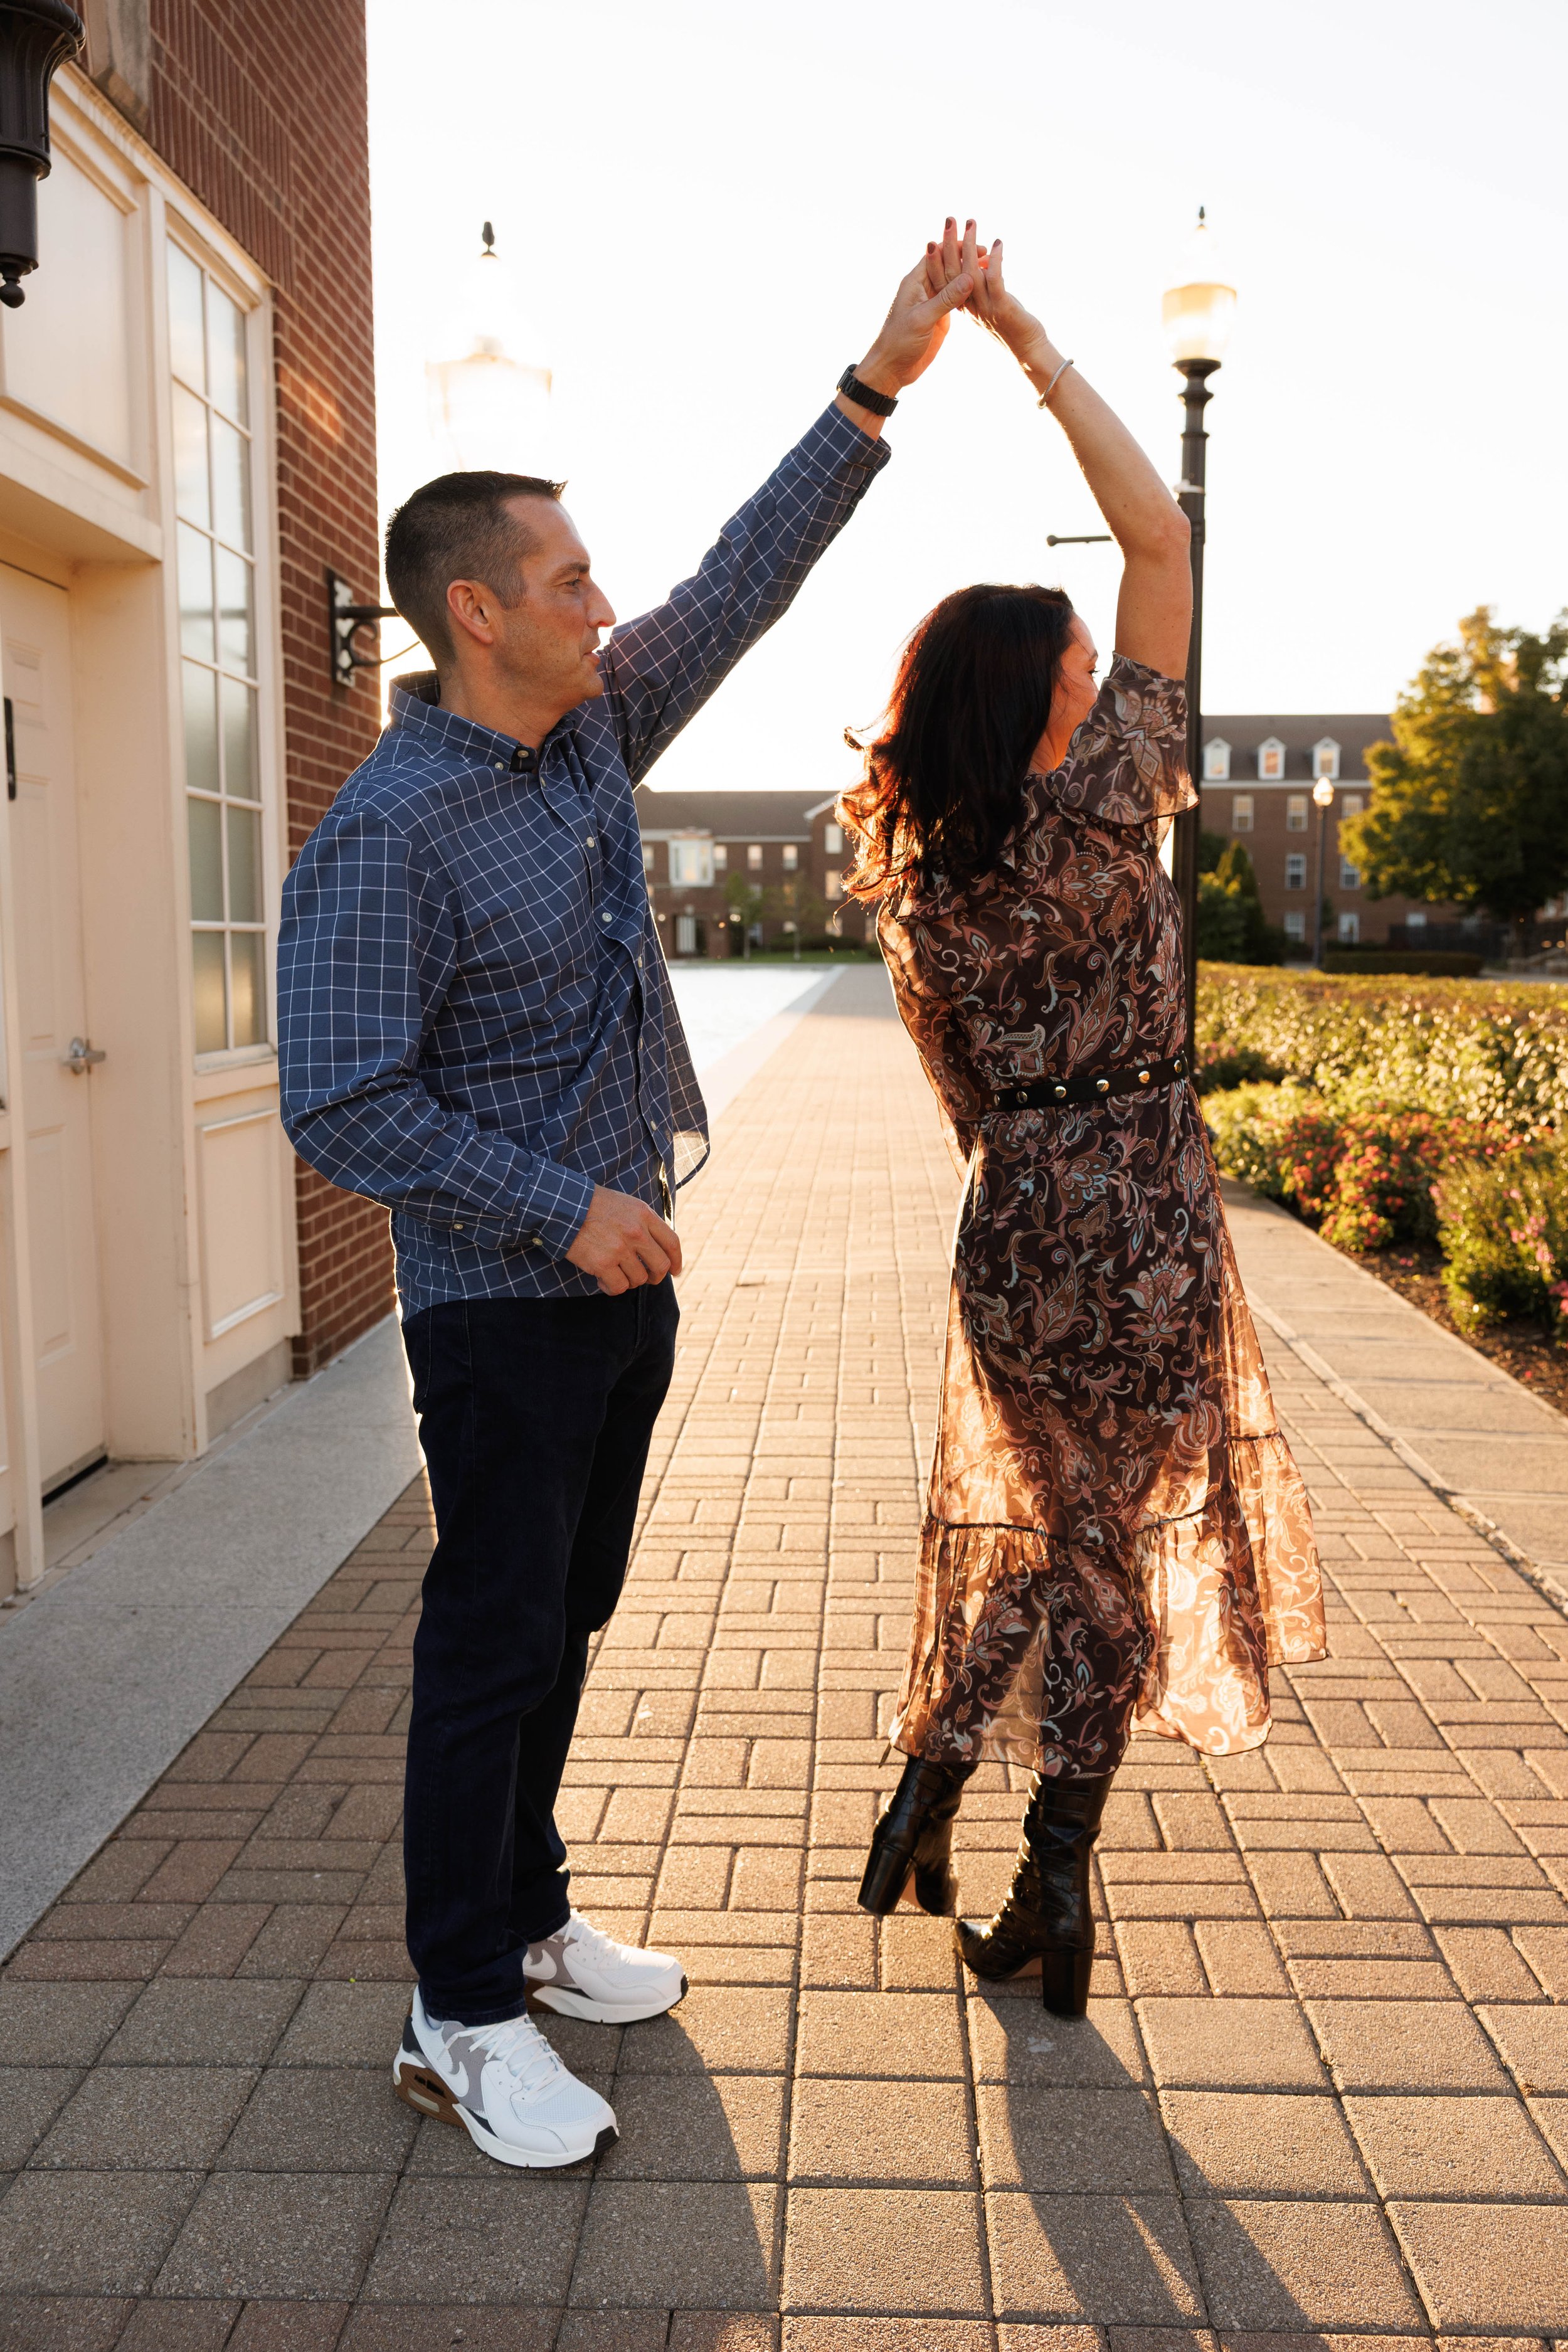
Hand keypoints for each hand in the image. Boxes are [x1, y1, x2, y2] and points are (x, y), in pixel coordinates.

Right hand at [565, 1185, 682, 1294]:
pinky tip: (603, 1280)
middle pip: (661, 1265)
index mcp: (644, 1215)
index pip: (671, 1242)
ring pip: (639, 1279)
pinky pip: (619, 1287)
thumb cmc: (593, 1205)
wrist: (563, 1206)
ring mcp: (620, 1249)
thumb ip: (643, 1223)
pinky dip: (612, 1288)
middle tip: (647, 1278)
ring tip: (617, 1273)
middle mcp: (636, 1232)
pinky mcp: (602, 1264)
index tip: (675, 1270)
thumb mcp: (625, 1204)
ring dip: (630, 1281)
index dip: (676, 1260)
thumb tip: (656, 1247)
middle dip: (656, 1277)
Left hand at [852, 249, 975, 400]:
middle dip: (966, 258)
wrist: (892, 368)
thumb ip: (945, 299)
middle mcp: (925, 287)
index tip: (976, 245)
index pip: (937, 254)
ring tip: (989, 266)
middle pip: (947, 265)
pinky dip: (968, 292)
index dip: (955, 247)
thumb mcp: (923, 319)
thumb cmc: (899, 342)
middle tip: (988, 253)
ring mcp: (933, 301)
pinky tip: (982, 288)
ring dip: (969, 274)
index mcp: (915, 281)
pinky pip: (956, 299)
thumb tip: (969, 277)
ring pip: (953, 281)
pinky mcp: (940, 316)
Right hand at [926, 218, 1048, 370]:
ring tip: (971, 223)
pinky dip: (996, 259)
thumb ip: (980, 289)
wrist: (1027, 352)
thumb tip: (981, 265)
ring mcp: (985, 308)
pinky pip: (995, 280)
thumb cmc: (1010, 327)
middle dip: (950, 245)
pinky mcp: (1002, 308)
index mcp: (964, 307)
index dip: (936, 261)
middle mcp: (971, 307)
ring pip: (970, 273)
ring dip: (970, 246)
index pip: (942, 282)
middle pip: (953, 273)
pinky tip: (998, 244)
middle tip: (949, 220)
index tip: (932, 239)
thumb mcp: (989, 305)